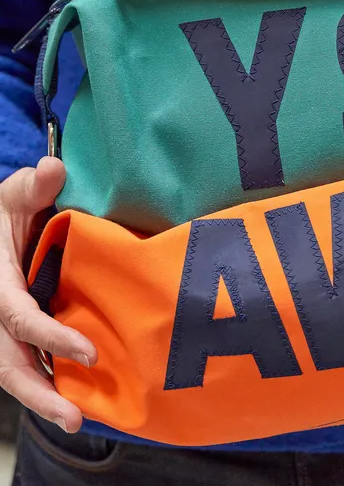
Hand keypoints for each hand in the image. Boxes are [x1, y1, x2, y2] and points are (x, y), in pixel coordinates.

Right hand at [0, 158, 95, 431]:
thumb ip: (32, 187)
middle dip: (39, 394)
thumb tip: (52, 168)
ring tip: (77, 420)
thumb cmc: (9, 210)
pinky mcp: (13, 334)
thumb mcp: (14, 194)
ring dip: (42, 398)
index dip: (51, 337)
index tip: (89, 352)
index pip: (19, 318)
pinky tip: (74, 399)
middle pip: (8, 363)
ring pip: (12, 371)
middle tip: (75, 418)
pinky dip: (44, 384)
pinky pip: (24, 363)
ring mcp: (1, 326)